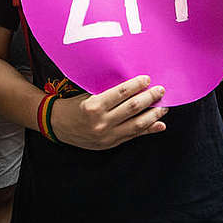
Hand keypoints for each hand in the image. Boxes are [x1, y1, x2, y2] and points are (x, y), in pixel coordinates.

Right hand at [51, 75, 167, 149]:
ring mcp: (107, 135)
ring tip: (164, 107)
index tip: (147, 78)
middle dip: (150, 98)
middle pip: (132, 108)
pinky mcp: (110, 144)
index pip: (121, 93)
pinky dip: (149, 130)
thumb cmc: (73, 105)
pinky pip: (133, 136)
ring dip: (153, 115)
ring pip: (136, 124)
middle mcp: (101, 121)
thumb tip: (132, 85)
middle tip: (161, 90)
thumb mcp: (86, 94)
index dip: (137, 85)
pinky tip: (160, 124)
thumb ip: (107, 92)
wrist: (57, 126)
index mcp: (94, 106)